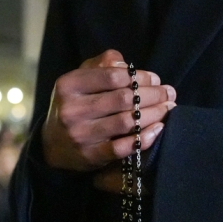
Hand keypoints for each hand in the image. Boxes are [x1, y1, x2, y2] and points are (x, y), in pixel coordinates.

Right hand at [41, 49, 176, 171]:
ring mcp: (80, 135)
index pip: (112, 76)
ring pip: (126, 122)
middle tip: (170, 93)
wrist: (53, 145)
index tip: (156, 79)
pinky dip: (144, 137)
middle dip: (152, 95)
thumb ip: (101, 65)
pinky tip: (158, 129)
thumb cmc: (74, 106)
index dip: (139, 77)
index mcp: (69, 85)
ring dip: (153, 114)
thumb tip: (128, 65)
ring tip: (168, 108)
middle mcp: (72, 109)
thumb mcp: (79, 80)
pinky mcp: (90, 156)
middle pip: (123, 98)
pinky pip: (123, 147)